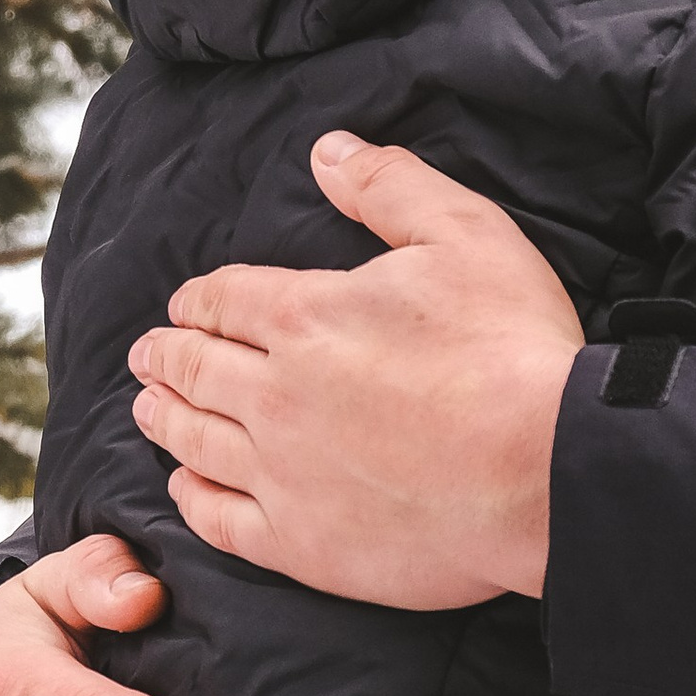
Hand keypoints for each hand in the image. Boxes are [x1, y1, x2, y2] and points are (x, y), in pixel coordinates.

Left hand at [126, 133, 581, 609]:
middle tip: (147, 354)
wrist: (548, 475)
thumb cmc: (515, 351)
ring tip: (147, 408)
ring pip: (195, 441)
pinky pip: (220, 519)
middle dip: (166, 355)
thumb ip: (390, 187)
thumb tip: (328, 151)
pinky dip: (190, 499)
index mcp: (306, 318)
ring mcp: (282, 474)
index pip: (224, 300)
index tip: (186, 305)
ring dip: (163, 418)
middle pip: (196, 368)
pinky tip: (183, 488)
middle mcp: (276, 395)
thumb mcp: (465, 236)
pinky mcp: (302, 543)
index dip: (198, 300)